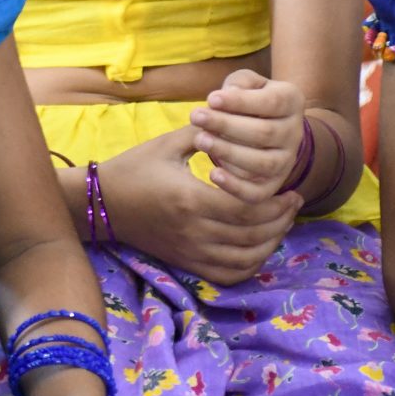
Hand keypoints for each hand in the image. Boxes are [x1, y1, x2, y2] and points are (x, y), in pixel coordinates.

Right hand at [101, 124, 299, 285]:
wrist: (101, 202)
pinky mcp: (186, 261)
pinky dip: (249, 266)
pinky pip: (227, 274)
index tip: (291, 190)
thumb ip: (205, 133)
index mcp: (190, 198)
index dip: (275, 203)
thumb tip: (236, 121)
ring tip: (281, 225)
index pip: (247, 208)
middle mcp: (193, 230)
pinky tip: (258, 248)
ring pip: (245, 258)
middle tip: (293, 204)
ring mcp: (189, 250)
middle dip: (280, 221)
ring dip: (270, 244)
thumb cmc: (134, 168)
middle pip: (252, 234)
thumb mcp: (168, 144)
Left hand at [190, 70, 308, 204]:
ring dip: (229, 153)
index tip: (211, 99)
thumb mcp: (245, 82)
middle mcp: (294, 133)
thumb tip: (222, 99)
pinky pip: (259, 193)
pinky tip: (214, 175)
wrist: (265, 125)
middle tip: (196, 117)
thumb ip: (238, 84)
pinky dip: (237, 188)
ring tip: (199, 140)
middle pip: (264, 133)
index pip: (271, 102)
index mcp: (291, 102)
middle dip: (226, 125)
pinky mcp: (273, 184)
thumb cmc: (248, 98)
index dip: (241, 102)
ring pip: (263, 163)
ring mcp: (286, 161)